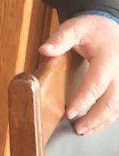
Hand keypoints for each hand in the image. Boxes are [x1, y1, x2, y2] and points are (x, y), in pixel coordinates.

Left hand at [41, 13, 118, 134]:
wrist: (109, 25)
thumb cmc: (91, 29)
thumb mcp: (73, 28)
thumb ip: (60, 39)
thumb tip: (44, 50)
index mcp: (108, 58)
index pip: (96, 83)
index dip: (83, 100)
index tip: (70, 113)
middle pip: (112, 100)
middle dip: (95, 117)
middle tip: (79, 128)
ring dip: (104, 120)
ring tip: (86, 130)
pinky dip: (110, 116)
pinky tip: (98, 123)